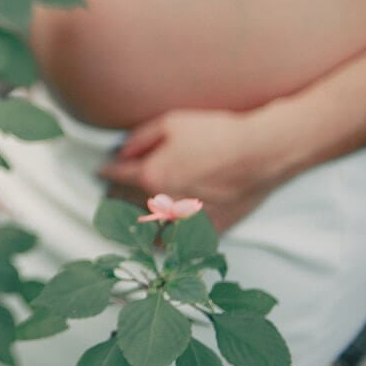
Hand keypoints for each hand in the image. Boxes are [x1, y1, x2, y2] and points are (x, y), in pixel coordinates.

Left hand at [96, 106, 302, 233]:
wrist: (262, 152)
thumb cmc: (217, 132)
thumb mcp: (171, 122)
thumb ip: (139, 139)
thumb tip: (121, 153)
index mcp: (150, 176)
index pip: (114, 176)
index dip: (106, 171)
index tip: (102, 171)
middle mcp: (163, 204)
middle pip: (125, 204)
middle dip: (114, 197)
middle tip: (109, 195)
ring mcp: (185, 221)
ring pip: (147, 229)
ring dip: (136, 222)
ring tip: (127, 218)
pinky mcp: (207, 232)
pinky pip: (175, 243)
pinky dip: (164, 239)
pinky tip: (159, 234)